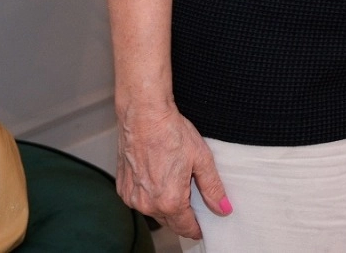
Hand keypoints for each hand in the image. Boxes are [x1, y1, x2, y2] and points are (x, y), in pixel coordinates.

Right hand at [115, 101, 230, 238]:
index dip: (197, 228)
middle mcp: (147, 204)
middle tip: (194, 200)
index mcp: (169, 201)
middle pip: (170, 221)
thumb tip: (223, 208)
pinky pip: (140, 199)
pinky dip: (151, 195)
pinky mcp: (122, 188)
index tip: (204, 226)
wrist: (144, 116)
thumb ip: (212, 188)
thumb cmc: (171, 134)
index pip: (186, 227)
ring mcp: (132, 197)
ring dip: (166, 205)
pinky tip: (160, 178)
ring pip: (154, 211)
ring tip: (177, 183)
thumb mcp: (201, 160)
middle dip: (183, 215)